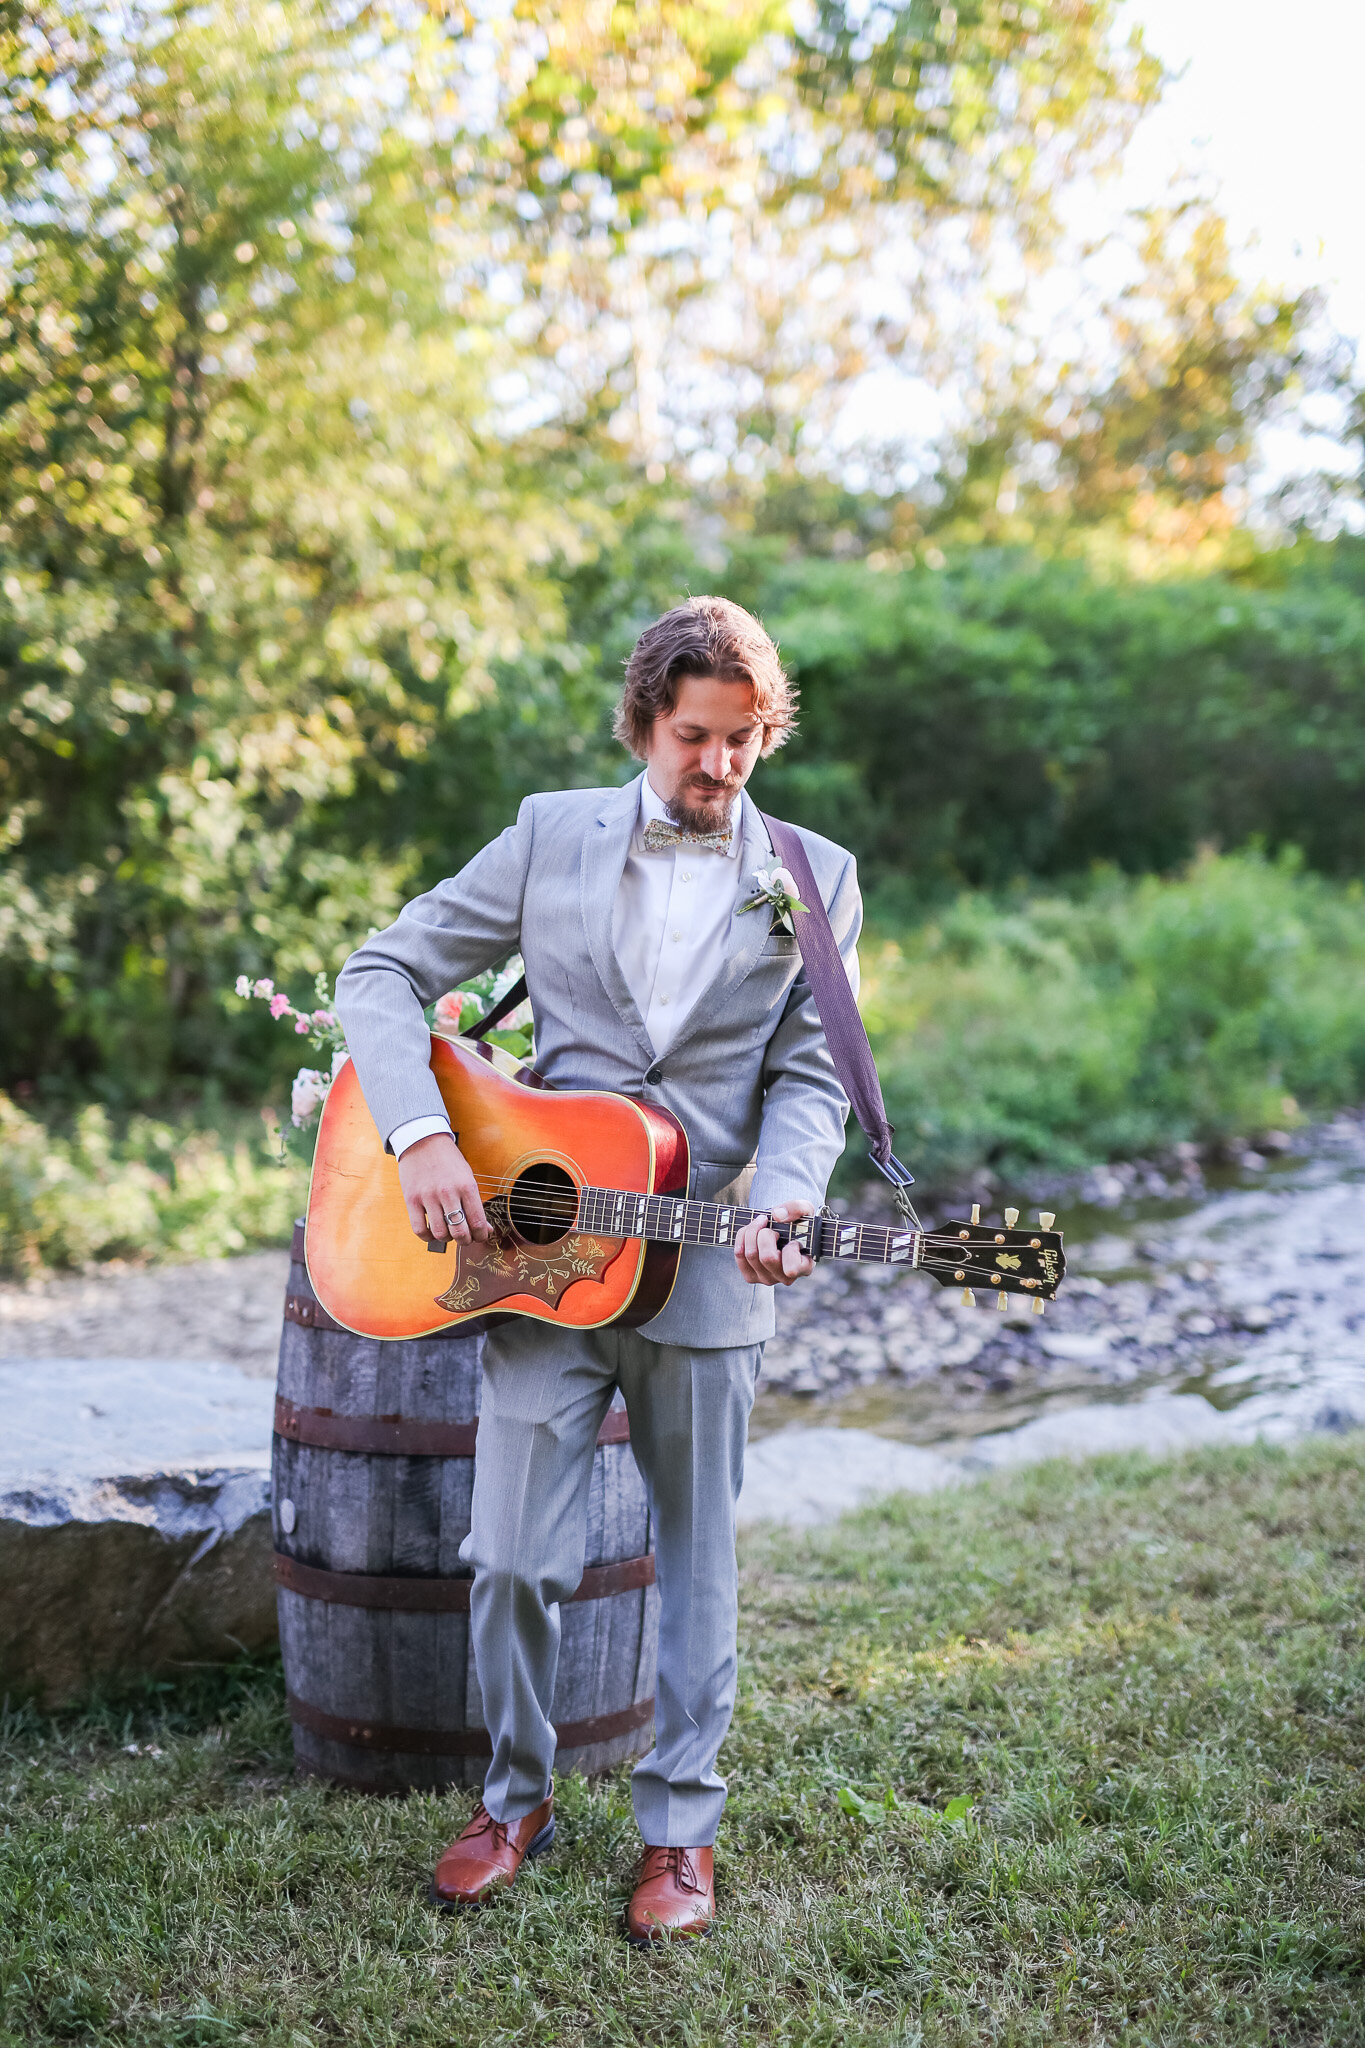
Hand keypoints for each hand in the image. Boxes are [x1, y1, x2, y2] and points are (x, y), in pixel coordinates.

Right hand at [396, 1132, 489, 1246]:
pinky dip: (427, 1237)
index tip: (481, 1236)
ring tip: (448, 1233)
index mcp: (467, 1186)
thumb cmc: (448, 1160)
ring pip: (440, 1233)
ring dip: (447, 1239)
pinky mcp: (411, 1199)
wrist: (423, 1140)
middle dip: (465, 1241)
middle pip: (460, 1232)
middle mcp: (448, 1192)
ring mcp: (428, 1196)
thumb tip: (486, 1228)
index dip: (482, 1235)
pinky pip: (419, 1229)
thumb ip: (475, 1203)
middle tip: (465, 1238)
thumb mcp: (467, 1177)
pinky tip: (432, 1232)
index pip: (478, 1222)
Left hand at [735, 1199, 814, 1287]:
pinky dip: (742, 1237)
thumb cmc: (797, 1223)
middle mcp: (787, 1278)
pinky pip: (739, 1255)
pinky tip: (750, 1231)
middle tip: (770, 1226)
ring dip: (752, 1232)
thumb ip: (797, 1208)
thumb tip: (777, 1215)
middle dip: (765, 1234)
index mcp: (804, 1266)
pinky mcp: (751, 1277)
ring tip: (760, 1223)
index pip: (792, 1267)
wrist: (782, 1229)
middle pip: (767, 1257)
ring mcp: (768, 1279)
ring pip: (751, 1255)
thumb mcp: (805, 1210)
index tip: (793, 1240)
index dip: (790, 1249)